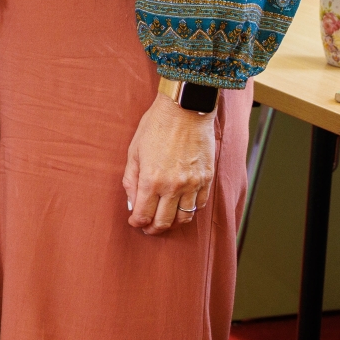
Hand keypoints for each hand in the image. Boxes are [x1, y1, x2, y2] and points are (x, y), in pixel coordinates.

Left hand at [123, 83, 217, 234]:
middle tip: (148, 228)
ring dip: (173, 223)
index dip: (137, 222)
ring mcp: (193, 184)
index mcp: (152, 180)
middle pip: (164, 221)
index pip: (144, 214)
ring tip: (165, 220)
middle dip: (154, 229)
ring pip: (185, 218)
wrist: (185, 110)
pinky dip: (190, 210)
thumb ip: (132, 180)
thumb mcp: (134, 151)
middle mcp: (174, 187)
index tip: (134, 222)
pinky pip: (200, 205)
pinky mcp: (207, 179)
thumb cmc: (156, 127)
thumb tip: (132, 202)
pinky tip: (182, 207)